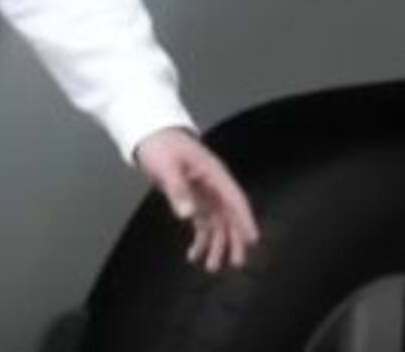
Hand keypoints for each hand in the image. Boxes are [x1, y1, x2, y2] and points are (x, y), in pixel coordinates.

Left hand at [135, 128, 259, 271]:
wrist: (150, 136)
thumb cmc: (161, 145)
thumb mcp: (166, 165)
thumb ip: (177, 189)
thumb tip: (188, 215)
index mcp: (213, 172)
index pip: (234, 198)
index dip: (245, 219)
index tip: (253, 240)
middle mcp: (213, 186)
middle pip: (230, 215)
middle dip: (234, 240)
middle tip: (235, 262)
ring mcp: (205, 194)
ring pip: (218, 224)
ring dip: (216, 245)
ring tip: (210, 266)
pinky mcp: (194, 201)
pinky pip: (202, 225)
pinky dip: (200, 241)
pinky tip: (192, 256)